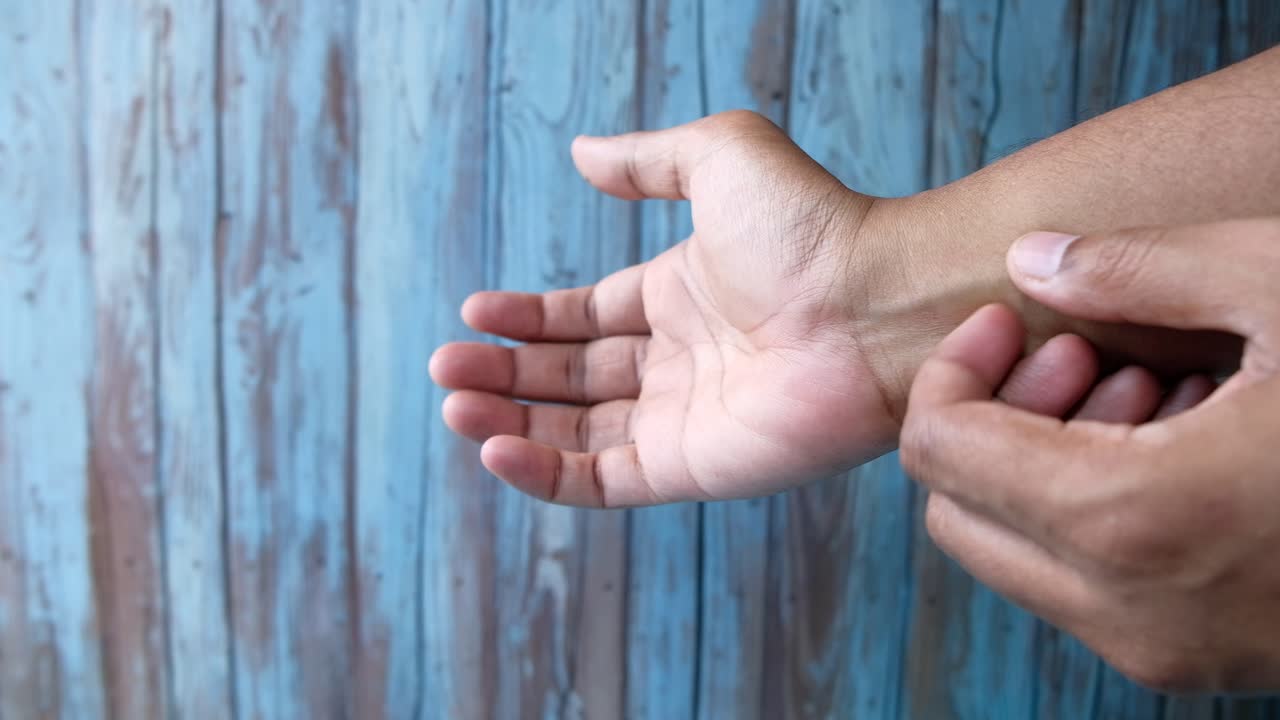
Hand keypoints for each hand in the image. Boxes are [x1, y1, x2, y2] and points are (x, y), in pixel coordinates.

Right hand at [429, 110, 1087, 505]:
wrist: (877, 305)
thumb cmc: (813, 227)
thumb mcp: (719, 158)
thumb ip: (644, 158)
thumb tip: (578, 152)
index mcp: (680, 295)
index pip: (586, 317)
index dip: (528, 318)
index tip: (474, 313)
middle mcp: (678, 361)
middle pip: (571, 378)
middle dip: (504, 374)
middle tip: (445, 369)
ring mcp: (684, 419)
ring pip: (576, 433)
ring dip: (510, 423)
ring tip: (455, 407)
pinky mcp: (692, 468)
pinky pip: (604, 479)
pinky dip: (545, 474)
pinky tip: (495, 450)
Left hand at [901, 218, 1279, 691]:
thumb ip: (1134, 269)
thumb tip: (1031, 259)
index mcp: (1133, 516)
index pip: (941, 449)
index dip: (956, 370)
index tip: (1012, 321)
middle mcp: (1132, 610)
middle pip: (962, 511)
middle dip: (996, 421)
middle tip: (1085, 354)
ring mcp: (1171, 654)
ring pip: (1021, 556)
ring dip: (1047, 466)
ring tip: (1155, 391)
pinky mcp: (1209, 663)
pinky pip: (1092, 588)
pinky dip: (1099, 513)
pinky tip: (1193, 443)